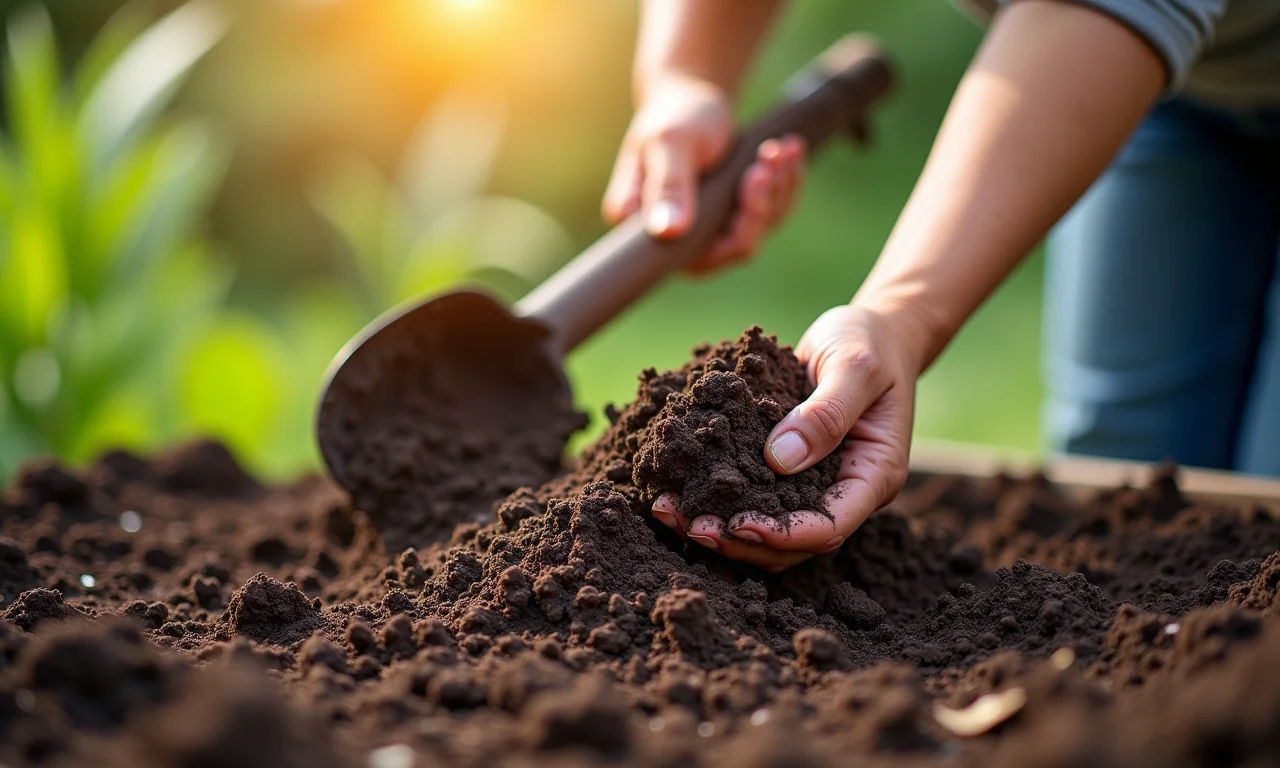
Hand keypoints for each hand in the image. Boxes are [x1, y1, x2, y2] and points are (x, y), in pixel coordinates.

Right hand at [602, 72, 805, 274]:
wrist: (692, 99)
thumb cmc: (673, 118)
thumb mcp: (670, 144)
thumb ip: (668, 186)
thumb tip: (667, 231)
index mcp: (648, 230)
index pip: (697, 258)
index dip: (734, 233)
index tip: (753, 180)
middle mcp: (680, 240)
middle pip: (736, 247)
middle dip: (761, 204)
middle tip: (767, 160)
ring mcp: (712, 231)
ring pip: (761, 229)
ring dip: (778, 188)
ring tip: (777, 148)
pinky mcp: (736, 217)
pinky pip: (773, 212)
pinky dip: (786, 181)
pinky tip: (789, 150)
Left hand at [649, 302, 925, 570]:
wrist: (866, 331)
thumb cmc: (869, 343)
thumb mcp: (855, 366)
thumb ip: (825, 412)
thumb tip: (779, 459)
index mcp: (872, 476)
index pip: (829, 527)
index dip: (782, 534)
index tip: (737, 524)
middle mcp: (842, 491)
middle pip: (792, 543)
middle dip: (740, 540)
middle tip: (690, 525)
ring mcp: (812, 484)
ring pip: (767, 528)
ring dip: (720, 528)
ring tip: (670, 511)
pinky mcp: (785, 470)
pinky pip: (752, 495)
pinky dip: (716, 498)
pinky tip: (677, 486)